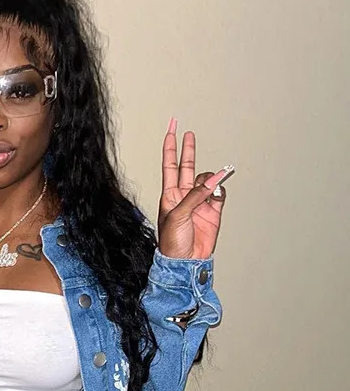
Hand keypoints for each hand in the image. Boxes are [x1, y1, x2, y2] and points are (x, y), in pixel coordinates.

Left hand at [157, 117, 232, 259]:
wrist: (186, 262)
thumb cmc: (172, 243)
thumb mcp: (177, 216)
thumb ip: (195, 196)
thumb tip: (212, 181)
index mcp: (169, 195)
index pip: (170, 164)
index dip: (170, 146)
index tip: (172, 128)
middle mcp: (184, 196)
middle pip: (186, 166)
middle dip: (188, 150)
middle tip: (189, 133)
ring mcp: (199, 203)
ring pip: (207, 180)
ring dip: (209, 181)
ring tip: (209, 190)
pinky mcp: (213, 212)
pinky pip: (219, 193)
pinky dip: (220, 190)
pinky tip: (217, 193)